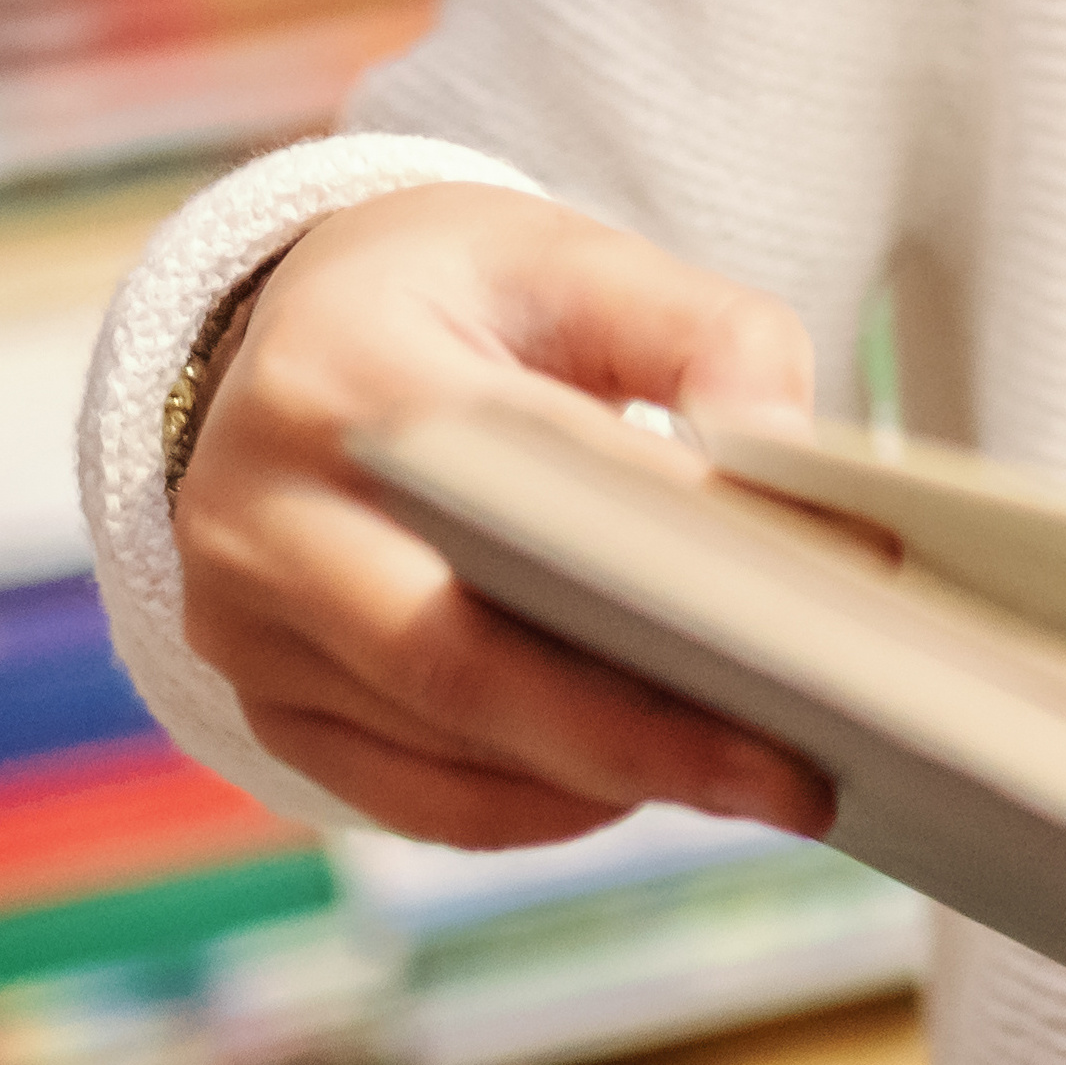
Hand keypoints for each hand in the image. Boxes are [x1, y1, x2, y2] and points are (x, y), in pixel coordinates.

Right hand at [171, 184, 840, 850]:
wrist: (289, 331)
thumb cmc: (458, 297)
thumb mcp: (575, 259)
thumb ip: (705, 331)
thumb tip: (782, 452)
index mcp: (339, 370)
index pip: (522, 480)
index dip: (673, 551)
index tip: (821, 607)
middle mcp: (259, 510)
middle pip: (459, 658)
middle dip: (644, 732)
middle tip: (804, 774)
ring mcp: (244, 624)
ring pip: (443, 745)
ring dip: (611, 775)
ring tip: (762, 775)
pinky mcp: (262, 703)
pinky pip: (412, 796)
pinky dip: (540, 806)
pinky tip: (648, 783)